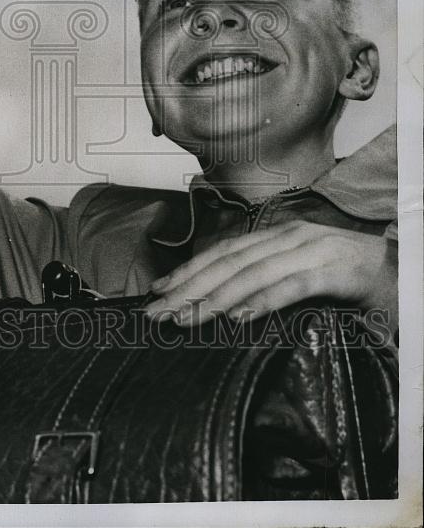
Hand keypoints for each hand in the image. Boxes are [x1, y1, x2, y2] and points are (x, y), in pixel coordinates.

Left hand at [146, 221, 397, 326]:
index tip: (157, 292)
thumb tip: (225, 306)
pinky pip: (292, 286)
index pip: (223, 252)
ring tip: (187, 319)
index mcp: (278, 236)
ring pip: (252, 273)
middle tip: (158, 313)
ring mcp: (312, 250)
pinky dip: (262, 301)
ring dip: (215, 298)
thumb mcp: (303, 276)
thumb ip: (269, 282)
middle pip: (229, 262)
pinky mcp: (335, 271)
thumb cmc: (352, 282)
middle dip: (189, 288)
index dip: (189, 271)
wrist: (406, 272)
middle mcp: (289, 237)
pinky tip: (238, 318)